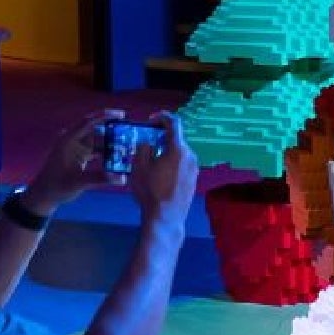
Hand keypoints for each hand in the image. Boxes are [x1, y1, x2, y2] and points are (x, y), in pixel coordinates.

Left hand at [21, 113, 117, 215]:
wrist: (45, 196)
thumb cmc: (57, 186)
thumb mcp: (78, 182)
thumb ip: (99, 178)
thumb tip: (121, 178)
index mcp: (69, 141)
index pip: (88, 122)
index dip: (105, 116)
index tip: (121, 115)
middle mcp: (73, 141)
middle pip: (96, 129)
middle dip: (112, 129)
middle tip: (129, 131)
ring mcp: (77, 148)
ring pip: (97, 140)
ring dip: (111, 142)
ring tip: (127, 144)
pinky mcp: (80, 156)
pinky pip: (96, 150)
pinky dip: (107, 152)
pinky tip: (118, 156)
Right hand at [129, 112, 197, 229]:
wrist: (165, 217)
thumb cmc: (150, 190)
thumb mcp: (139, 166)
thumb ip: (144, 148)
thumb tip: (149, 143)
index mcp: (178, 149)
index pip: (174, 123)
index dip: (162, 117)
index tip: (151, 120)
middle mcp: (190, 156)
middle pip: (177, 139)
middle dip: (162, 137)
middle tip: (148, 142)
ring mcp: (194, 169)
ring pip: (180, 153)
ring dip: (167, 151)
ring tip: (152, 161)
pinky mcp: (194, 180)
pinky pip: (182, 165)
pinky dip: (172, 163)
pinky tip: (161, 174)